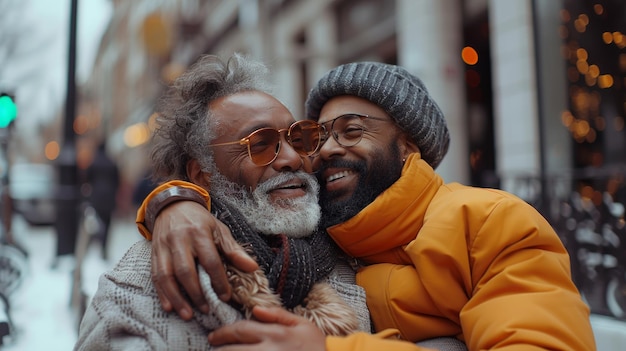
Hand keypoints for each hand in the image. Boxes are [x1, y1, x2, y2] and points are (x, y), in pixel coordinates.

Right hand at [150, 201, 258, 319]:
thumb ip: (233, 250)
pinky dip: (161, 293)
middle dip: (196, 293)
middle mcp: (179, 240)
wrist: (173, 205)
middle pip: (185, 270)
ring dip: (177, 298)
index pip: (210, 260)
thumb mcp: (219, 230)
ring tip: (188, 314)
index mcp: (199, 233)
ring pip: (166, 276)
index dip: (218, 280)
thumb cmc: (199, 221)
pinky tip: (169, 307)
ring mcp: (163, 247)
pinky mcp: (154, 254)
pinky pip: (155, 276)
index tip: (225, 296)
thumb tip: (252, 267)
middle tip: (206, 309)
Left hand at [208, 306, 325, 350]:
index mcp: (274, 334)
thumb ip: (278, 315)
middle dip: (219, 350)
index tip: (213, 337)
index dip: (223, 333)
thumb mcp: (302, 324)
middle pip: (233, 350)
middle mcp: (268, 350)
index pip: (240, 330)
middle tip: (212, 349)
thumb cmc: (317, 345)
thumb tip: (256, 309)